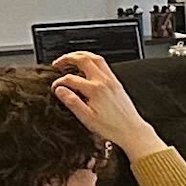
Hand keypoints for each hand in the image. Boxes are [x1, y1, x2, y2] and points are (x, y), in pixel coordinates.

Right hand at [48, 51, 164, 160]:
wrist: (131, 130)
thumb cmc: (111, 127)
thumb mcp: (87, 118)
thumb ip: (72, 102)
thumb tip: (60, 90)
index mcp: (95, 90)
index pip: (71, 79)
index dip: (59, 82)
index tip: (54, 88)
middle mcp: (104, 81)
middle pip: (84, 59)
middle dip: (68, 58)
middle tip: (58, 63)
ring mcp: (112, 80)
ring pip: (95, 58)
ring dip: (81, 55)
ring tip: (70, 58)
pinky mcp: (116, 82)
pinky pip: (104, 64)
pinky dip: (92, 60)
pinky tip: (87, 65)